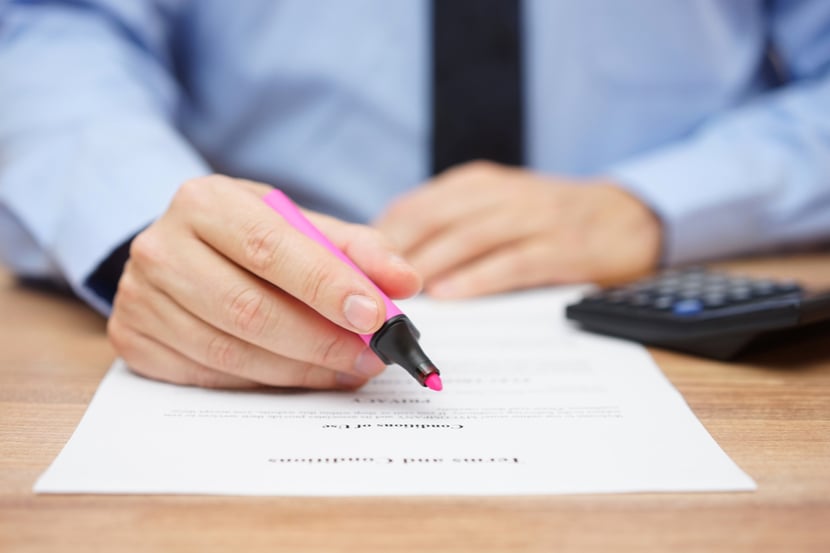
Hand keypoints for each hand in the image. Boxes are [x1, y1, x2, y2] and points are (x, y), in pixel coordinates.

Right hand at [108, 175, 420, 388]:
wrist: (177, 249)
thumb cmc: (247, 236)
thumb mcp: (298, 225)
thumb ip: (356, 249)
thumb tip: (407, 282)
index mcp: (205, 202)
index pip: (271, 248)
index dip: (327, 286)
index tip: (375, 316)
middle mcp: (162, 248)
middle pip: (250, 309)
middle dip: (321, 341)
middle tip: (371, 357)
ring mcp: (140, 299)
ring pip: (232, 352)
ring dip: (301, 370)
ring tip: (348, 369)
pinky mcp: (135, 341)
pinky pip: (210, 377)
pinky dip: (266, 383)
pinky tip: (302, 376)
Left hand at [374, 161, 660, 297]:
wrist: (628, 217)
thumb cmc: (547, 220)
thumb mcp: (495, 208)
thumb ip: (449, 226)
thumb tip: (389, 262)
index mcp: (477, 184)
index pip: (415, 206)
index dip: (379, 238)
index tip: (351, 269)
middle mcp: (501, 194)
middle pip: (434, 220)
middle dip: (393, 255)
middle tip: (361, 290)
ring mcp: (534, 218)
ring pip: (468, 239)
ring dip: (428, 267)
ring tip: (395, 298)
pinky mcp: (563, 247)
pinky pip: (513, 262)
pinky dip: (478, 278)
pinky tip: (450, 296)